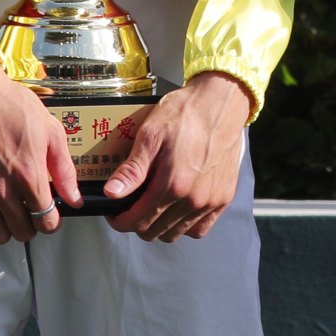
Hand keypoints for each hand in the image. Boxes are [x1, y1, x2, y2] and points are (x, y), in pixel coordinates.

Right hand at [0, 54, 79, 243]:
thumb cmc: (11, 106)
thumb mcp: (49, 130)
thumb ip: (64, 169)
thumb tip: (74, 198)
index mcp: (28, 174)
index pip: (46, 221)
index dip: (52, 221)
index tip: (51, 214)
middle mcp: (1, 188)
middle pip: (22, 232)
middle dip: (31, 225)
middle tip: (31, 210)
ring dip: (6, 228)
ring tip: (9, 211)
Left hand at [103, 72, 252, 242]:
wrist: (221, 101)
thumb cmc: (185, 113)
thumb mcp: (151, 135)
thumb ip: (132, 169)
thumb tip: (111, 194)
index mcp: (172, 185)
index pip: (137, 221)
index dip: (119, 220)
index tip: (114, 212)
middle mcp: (193, 199)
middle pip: (154, 231)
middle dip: (136, 222)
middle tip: (131, 205)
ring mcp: (210, 201)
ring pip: (174, 233)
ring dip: (159, 225)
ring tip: (153, 205)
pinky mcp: (224, 198)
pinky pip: (199, 229)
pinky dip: (184, 225)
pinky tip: (177, 208)